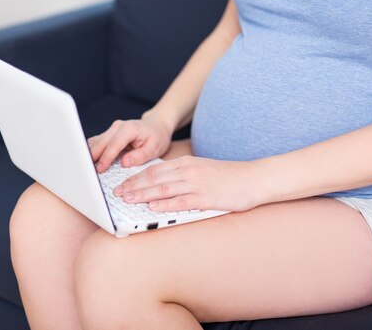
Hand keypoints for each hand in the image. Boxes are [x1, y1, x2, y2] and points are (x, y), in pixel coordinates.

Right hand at [87, 113, 172, 172]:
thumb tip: (124, 163)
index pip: (113, 145)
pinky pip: (97, 143)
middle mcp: (117, 127)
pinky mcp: (109, 135)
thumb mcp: (154, 148)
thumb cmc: (157, 137)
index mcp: (128, 129)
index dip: (105, 158)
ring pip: (95, 142)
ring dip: (90, 155)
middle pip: (99, 143)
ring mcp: (111, 130)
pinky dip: (93, 153)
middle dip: (93, 158)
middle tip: (89, 173)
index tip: (99, 170)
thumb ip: (140, 156)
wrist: (156, 126)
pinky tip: (92, 164)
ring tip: (88, 170)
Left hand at [113, 156, 263, 211]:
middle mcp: (189, 171)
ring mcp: (197, 184)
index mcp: (186, 163)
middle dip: (133, 186)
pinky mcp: (206, 198)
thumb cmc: (228, 176)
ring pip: (163, 189)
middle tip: (117, 194)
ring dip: (143, 195)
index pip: (154, 169)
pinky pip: (181, 201)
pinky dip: (164, 204)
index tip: (122, 184)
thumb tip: (162, 184)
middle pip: (154, 178)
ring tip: (127, 200)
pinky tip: (152, 208)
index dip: (135, 177)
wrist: (254, 178)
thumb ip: (183, 174)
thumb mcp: (202, 169)